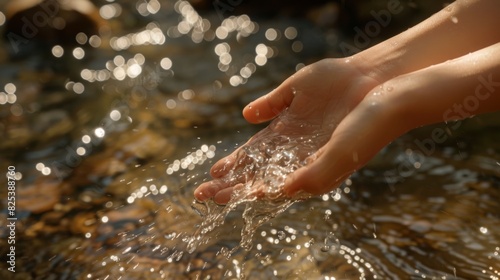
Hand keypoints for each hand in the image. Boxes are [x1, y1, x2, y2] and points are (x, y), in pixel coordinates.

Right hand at [194, 58, 385, 203]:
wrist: (369, 78)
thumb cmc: (335, 79)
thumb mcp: (296, 89)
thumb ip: (273, 103)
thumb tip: (246, 115)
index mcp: (284, 132)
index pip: (252, 154)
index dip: (233, 164)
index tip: (212, 173)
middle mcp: (295, 150)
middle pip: (258, 172)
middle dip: (232, 184)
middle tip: (206, 195)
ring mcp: (311, 156)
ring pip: (276, 179)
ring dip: (251, 190)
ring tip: (227, 198)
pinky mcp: (330, 159)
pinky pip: (305, 176)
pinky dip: (284, 185)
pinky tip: (263, 192)